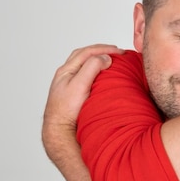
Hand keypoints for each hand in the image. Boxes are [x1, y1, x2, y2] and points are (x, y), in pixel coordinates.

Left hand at [42, 44, 123, 158]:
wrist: (59, 131)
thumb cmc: (66, 111)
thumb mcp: (79, 85)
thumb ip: (91, 68)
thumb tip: (105, 57)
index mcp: (66, 71)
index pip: (86, 52)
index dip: (104, 49)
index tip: (120, 51)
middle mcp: (66, 76)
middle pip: (84, 56)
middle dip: (101, 51)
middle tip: (117, 53)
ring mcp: (69, 86)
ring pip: (84, 66)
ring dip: (98, 61)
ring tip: (111, 62)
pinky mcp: (74, 95)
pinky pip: (85, 77)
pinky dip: (96, 72)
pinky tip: (103, 78)